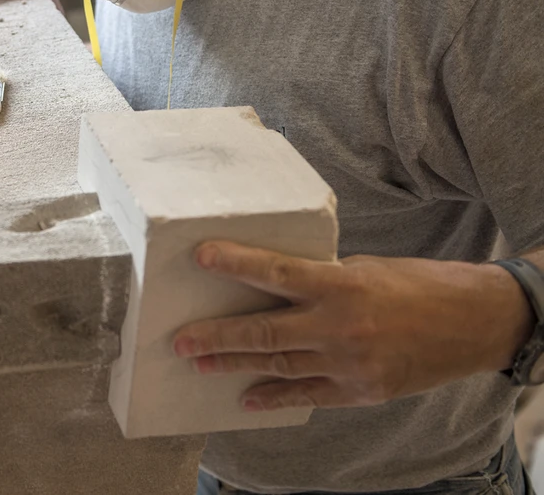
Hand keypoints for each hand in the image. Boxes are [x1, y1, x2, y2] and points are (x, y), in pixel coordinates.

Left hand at [171, 241, 532, 410]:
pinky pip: (308, 394)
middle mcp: (341, 326)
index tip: (202, 256)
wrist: (474, 322)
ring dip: (235, 366)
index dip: (236, 264)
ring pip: (279, 367)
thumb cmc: (416, 286)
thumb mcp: (364, 269)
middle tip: (180, 340)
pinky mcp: (361, 390)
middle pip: (266, 333)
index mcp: (341, 285)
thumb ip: (320, 282)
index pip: (277, 271)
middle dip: (217, 337)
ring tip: (200, 364)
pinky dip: (275, 396)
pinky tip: (248, 397)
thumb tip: (274, 286)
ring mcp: (350, 363)